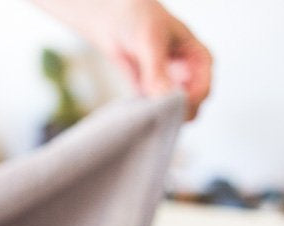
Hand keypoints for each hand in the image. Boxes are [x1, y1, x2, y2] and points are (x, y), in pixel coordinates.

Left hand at [82, 0, 212, 120]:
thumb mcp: (150, 41)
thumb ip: (157, 70)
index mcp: (198, 59)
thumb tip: (165, 97)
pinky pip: (152, 114)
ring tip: (145, 113)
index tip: (172, 106)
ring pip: (173, 114)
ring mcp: (167, 87)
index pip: (204, 89)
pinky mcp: (148, 95)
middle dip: (177, 114)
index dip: (191, 102)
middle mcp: (186, 76)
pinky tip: (136, 112)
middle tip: (158, 115)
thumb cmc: (139, 16)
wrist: (112, 16)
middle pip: (192, 107)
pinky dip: (146, 117)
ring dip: (160, 118)